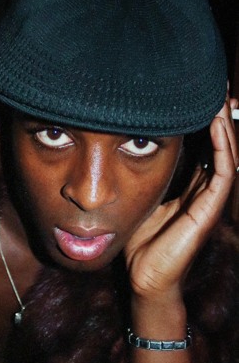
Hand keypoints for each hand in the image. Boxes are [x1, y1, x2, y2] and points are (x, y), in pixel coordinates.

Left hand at [125, 97, 237, 302]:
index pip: (204, 148)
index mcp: (190, 188)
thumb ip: (147, 180)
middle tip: (216, 85)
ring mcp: (210, 201)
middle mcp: (204, 191)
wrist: (144, 277)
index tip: (196, 95)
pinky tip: (216, 124)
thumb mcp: (143, 200)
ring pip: (228, 154)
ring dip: (225, 125)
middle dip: (220, 116)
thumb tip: (133, 153)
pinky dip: (223, 147)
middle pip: (220, 146)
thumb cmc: (142, 242)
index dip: (204, 123)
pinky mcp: (209, 211)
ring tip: (220, 96)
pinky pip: (224, 173)